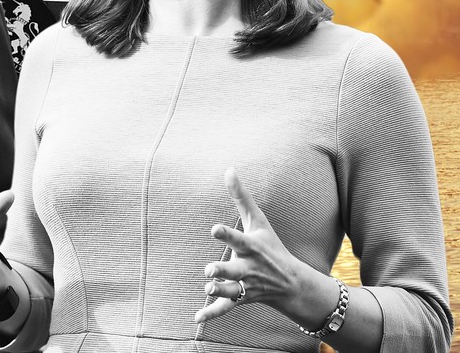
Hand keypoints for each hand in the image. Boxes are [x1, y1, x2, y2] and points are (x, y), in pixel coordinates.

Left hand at [194, 168, 300, 323]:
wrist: (291, 283)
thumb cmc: (271, 246)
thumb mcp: (258, 221)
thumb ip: (241, 196)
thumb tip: (229, 169)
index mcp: (251, 247)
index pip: (238, 239)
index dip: (226, 234)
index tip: (214, 229)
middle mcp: (249, 267)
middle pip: (234, 270)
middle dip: (223, 270)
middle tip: (210, 270)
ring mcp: (246, 285)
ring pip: (231, 291)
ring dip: (219, 291)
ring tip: (207, 288)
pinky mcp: (242, 299)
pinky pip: (226, 309)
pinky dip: (212, 314)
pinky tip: (196, 318)